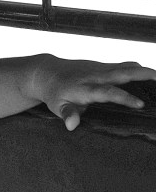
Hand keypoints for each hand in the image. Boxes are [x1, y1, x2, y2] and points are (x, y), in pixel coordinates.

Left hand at [32, 55, 155, 130]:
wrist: (46, 72)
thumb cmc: (53, 93)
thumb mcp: (56, 106)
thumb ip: (66, 114)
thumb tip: (71, 125)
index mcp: (85, 88)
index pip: (107, 92)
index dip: (124, 98)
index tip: (140, 104)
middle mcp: (95, 76)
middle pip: (122, 73)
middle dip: (143, 75)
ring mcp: (99, 68)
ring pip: (125, 67)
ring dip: (145, 71)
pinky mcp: (102, 66)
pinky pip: (123, 66)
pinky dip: (138, 70)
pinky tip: (151, 77)